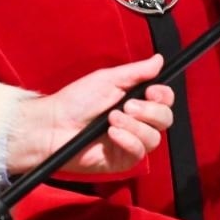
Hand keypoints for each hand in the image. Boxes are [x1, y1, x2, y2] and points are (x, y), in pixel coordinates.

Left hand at [7, 54, 174, 174]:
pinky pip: (139, 153)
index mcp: (136, 101)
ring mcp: (131, 142)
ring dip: (134, 126)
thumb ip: (136, 72)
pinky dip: (128, 141)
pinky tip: (112, 134)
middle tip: (126, 106)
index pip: (165, 100)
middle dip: (149, 111)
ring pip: (154, 138)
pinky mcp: (123, 160)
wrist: (54, 125)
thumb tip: (159, 59)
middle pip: (165, 119)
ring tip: (112, 119)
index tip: (150, 92)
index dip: (163, 96)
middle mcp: (137, 122)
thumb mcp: (107, 80)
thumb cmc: (76, 101)